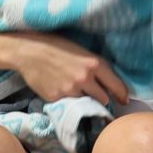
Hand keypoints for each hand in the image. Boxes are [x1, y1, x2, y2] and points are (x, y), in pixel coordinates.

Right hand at [3, 31, 130, 105]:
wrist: (29, 51)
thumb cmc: (57, 46)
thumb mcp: (82, 51)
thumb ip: (96, 68)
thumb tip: (109, 85)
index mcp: (95, 64)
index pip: (117, 86)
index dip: (122, 95)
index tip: (124, 100)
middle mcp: (85, 78)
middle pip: (104, 99)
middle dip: (102, 99)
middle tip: (97, 97)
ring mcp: (70, 90)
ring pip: (88, 105)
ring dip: (86, 102)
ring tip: (78, 94)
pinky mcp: (57, 98)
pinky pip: (70, 105)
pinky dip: (69, 102)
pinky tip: (62, 91)